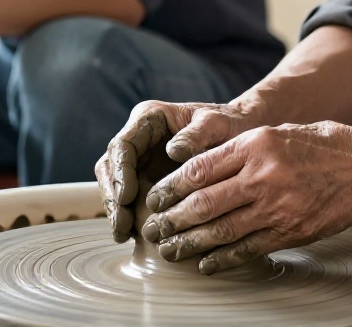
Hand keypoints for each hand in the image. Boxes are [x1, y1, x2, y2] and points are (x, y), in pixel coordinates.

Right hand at [95, 100, 265, 242]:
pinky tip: (130, 234)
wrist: (240, 134)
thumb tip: (173, 151)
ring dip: (115, 208)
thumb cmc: (229, 125)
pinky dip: (125, 213)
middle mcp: (139, 135)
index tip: (126, 198)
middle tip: (122, 225)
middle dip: (113, 196)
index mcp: (149, 117)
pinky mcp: (145, 176)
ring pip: (114, 182)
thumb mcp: (217, 124)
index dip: (120, 172)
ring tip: (123, 234)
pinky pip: (127, 195)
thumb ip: (197, 134)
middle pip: (111, 165)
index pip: (123, 145)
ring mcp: (140, 156)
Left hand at [140, 121, 351, 274]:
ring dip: (190, 244)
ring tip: (170, 251)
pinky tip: (205, 264)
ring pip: (222, 230)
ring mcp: (278, 206)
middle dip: (172, 220)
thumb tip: (193, 171)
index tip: (154, 198)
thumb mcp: (273, 133)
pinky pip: (249, 249)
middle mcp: (263, 175)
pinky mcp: (291, 231)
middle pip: (204, 203)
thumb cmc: (318, 146)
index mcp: (254, 145)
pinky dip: (223, 259)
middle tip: (153, 230)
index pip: (199, 169)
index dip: (170, 187)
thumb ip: (236, 151)